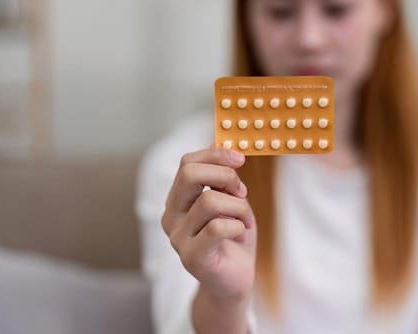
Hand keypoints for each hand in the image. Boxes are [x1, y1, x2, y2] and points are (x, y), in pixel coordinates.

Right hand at [161, 146, 255, 301]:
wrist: (234, 280)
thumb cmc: (233, 238)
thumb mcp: (231, 200)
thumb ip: (222, 176)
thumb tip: (220, 137)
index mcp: (178, 199)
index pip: (187, 162)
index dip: (216, 154)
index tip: (240, 159)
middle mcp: (171, 216)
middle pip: (190, 174)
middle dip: (225, 175)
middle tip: (243, 191)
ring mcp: (178, 238)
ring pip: (210, 200)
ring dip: (239, 207)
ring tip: (245, 221)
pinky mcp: (192, 257)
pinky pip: (218, 227)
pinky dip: (238, 226)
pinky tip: (240, 234)